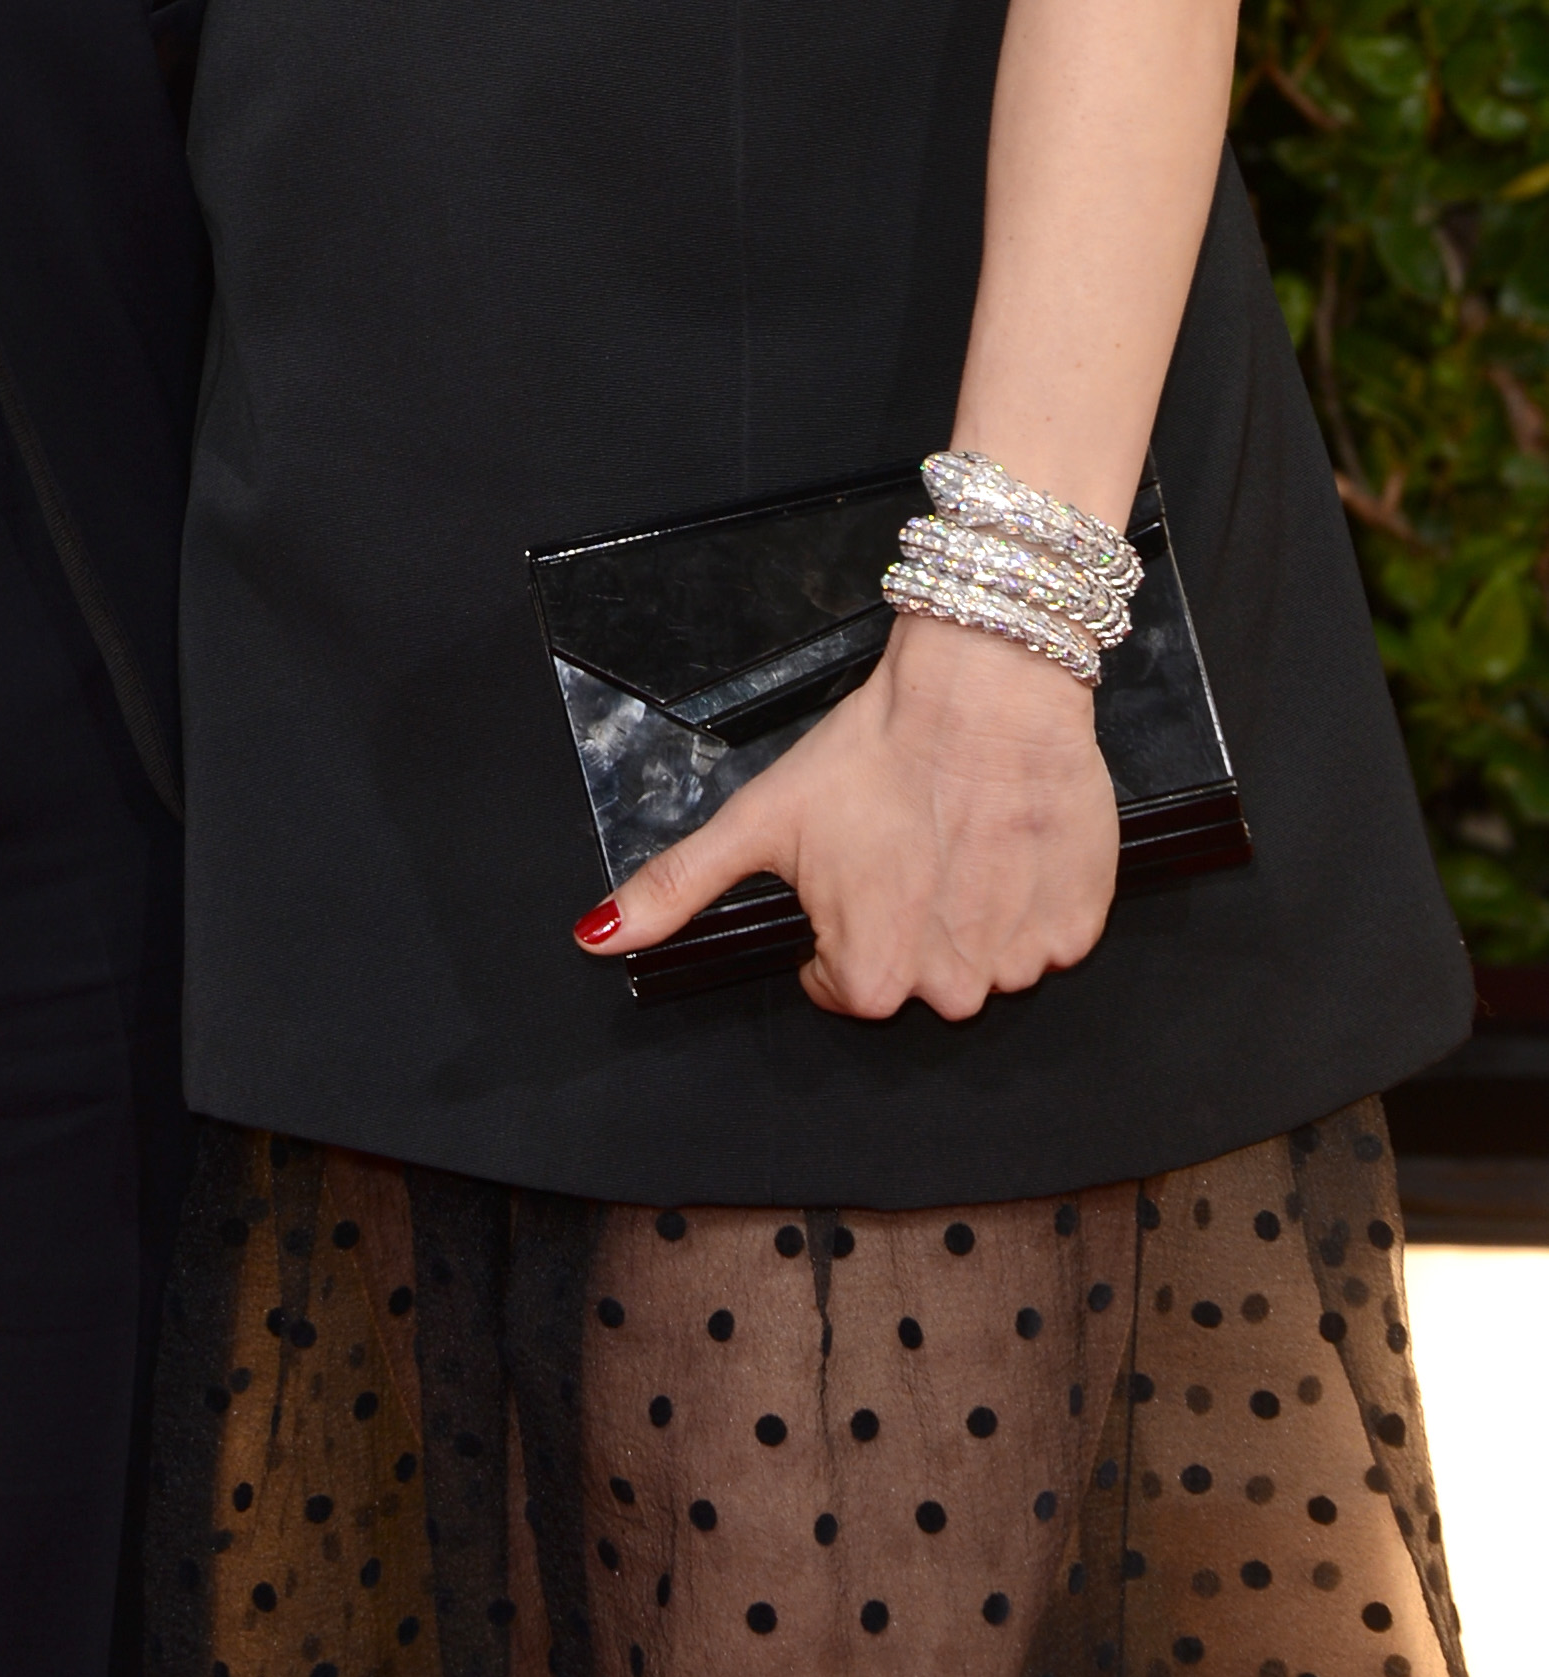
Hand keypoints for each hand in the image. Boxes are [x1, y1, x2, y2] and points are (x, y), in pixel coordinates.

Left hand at [572, 615, 1117, 1017]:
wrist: (981, 687)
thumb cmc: (869, 753)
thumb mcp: (758, 817)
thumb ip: (676, 889)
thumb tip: (595, 940)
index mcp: (870, 977)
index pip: (842, 985)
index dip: (836, 925)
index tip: (849, 868)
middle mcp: (952, 990)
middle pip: (915, 979)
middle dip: (902, 921)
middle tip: (900, 845)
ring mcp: (1024, 961)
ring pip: (983, 960)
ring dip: (967, 913)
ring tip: (953, 838)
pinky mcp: (1079, 924)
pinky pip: (1046, 938)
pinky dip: (1025, 898)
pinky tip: (1002, 843)